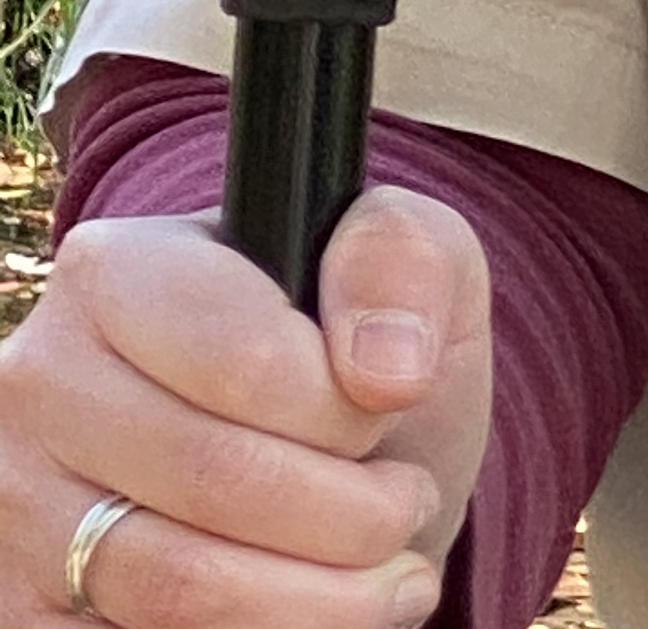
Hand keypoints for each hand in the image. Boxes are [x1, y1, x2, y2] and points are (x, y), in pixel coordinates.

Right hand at [0, 186, 491, 626]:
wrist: (309, 454)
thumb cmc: (353, 343)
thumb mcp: (410, 253)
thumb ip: (400, 261)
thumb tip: (388, 371)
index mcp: (118, 270)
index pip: (247, 361)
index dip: (347, 409)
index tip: (392, 408)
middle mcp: (42, 382)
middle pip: (215, 479)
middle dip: (353, 513)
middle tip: (407, 503)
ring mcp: (19, 505)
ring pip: (178, 587)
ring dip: (320, 598)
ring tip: (391, 576)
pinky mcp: (24, 610)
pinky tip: (318, 613)